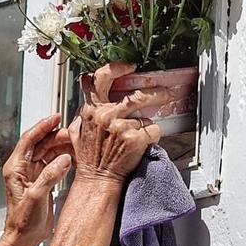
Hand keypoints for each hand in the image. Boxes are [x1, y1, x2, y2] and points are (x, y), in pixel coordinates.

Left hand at [0, 115, 70, 239]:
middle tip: (74, 135)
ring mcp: (33, 175)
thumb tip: (64, 159)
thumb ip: (50, 177)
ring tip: (78, 145)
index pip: (29, 139)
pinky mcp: (42, 182)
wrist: (24, 238)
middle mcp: (23, 168)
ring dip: (62, 148)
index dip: (43, 126)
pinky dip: (64, 160)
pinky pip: (53, 165)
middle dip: (57, 137)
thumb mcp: (36, 197)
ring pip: (48, 153)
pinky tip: (75, 159)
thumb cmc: (23, 221)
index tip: (56, 117)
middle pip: (41, 144)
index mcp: (16, 168)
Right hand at [70, 63, 161, 186]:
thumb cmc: (91, 157)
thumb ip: (86, 112)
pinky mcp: (135, 139)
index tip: (130, 66)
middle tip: (167, 93)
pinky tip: (141, 146)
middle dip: (156, 93)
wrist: (97, 179)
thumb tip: (92, 97)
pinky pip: (154, 130)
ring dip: (145, 126)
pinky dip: (152, 137)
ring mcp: (121, 126)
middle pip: (137, 95)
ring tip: (139, 136)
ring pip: (146, 116)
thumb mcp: (78, 129)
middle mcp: (105, 115)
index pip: (100, 78)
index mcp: (91, 109)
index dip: (117, 68)